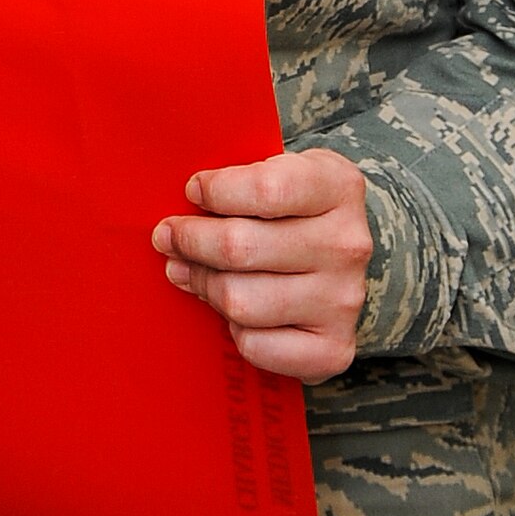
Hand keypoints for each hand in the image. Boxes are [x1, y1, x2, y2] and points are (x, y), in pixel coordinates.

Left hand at [151, 148, 370, 382]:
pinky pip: (256, 345)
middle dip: (190, 241)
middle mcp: (347, 245)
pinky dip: (234, 329)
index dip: (217, 191)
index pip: (265, 189)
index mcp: (337, 187)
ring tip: (190, 270)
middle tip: (167, 237)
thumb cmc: (293, 204)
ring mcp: (343, 301)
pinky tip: (233, 308)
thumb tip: (180, 205)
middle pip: (240, 248)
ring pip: (240, 300)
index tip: (192, 191)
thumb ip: (236, 173)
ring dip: (204, 284)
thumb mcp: (280, 167)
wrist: (341, 254)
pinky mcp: (334, 349)